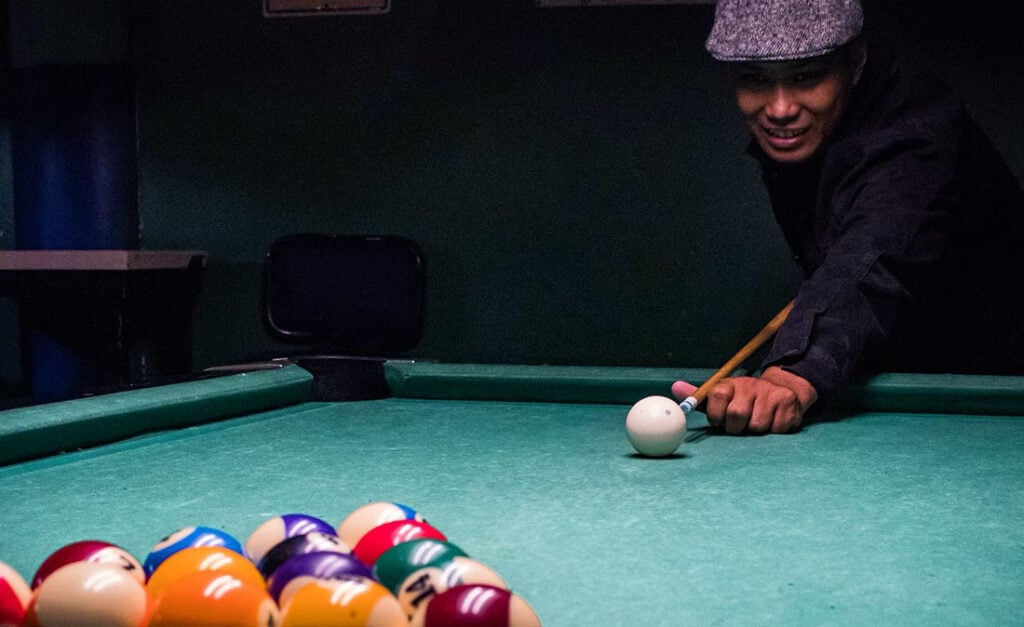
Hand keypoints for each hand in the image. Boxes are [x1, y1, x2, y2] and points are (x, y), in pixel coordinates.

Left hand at [673, 367, 816, 434]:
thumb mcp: (721, 396)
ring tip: (755, 422)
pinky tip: (772, 422)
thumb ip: (699, 397)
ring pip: (757, 425)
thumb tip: (675, 387)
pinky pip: (776, 429)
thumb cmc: (744, 399)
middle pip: (737, 414)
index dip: (716, 414)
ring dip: (755, 430)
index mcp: (731, 384)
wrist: (782, 389)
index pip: (717, 395)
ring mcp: (771, 394)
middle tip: (738, 426)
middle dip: (735, 427)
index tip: (719, 421)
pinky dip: (773, 431)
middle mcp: (751, 385)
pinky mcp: (789, 404)